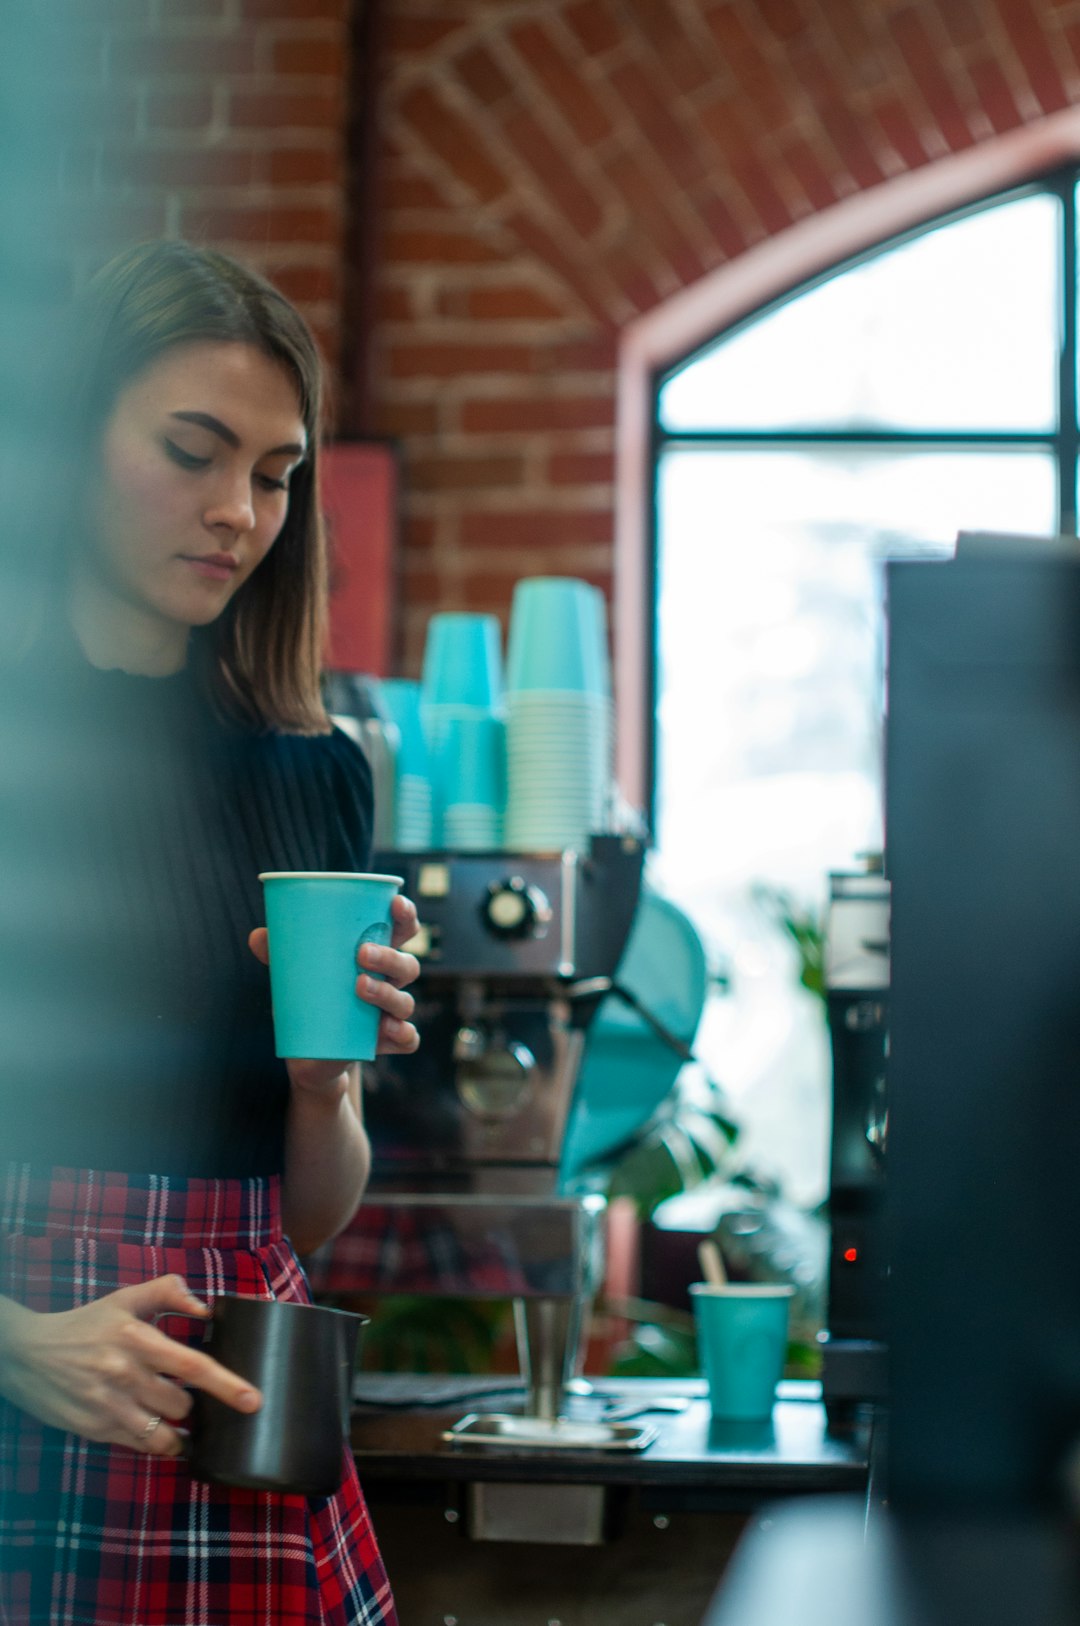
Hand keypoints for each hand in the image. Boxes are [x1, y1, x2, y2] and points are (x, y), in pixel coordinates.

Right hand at [0, 1274, 260, 1456]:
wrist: (26, 1355)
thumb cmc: (85, 1325)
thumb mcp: (124, 1299)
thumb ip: (167, 1292)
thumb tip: (205, 1306)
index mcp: (137, 1339)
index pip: (192, 1366)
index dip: (227, 1385)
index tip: (253, 1400)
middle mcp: (125, 1375)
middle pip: (182, 1404)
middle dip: (193, 1404)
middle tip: (189, 1396)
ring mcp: (109, 1407)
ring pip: (164, 1434)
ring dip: (178, 1431)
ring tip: (181, 1422)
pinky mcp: (96, 1430)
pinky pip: (140, 1447)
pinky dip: (157, 1444)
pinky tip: (161, 1435)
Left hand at [247, 892, 420, 1092]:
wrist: (313, 1054)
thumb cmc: (312, 1000)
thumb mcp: (295, 976)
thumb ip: (280, 955)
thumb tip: (258, 936)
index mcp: (376, 957)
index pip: (401, 931)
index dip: (405, 916)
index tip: (395, 903)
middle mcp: (390, 983)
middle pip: (407, 965)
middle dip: (390, 957)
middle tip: (361, 953)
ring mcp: (390, 1014)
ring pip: (405, 1002)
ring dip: (387, 993)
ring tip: (360, 986)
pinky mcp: (387, 1043)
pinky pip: (408, 1039)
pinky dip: (403, 1034)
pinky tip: (386, 1030)